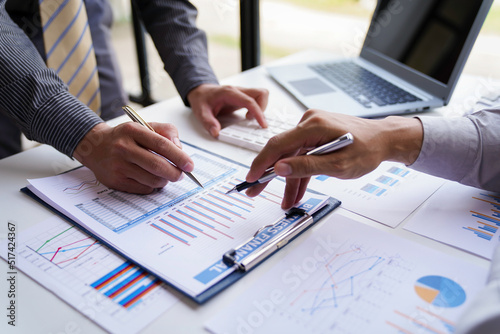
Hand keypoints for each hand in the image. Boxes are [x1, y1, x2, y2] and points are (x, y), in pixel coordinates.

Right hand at [73, 122, 193, 193]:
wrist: (95, 146)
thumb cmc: (126, 137)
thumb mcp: (145, 126)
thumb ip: (166, 132)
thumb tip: (179, 149)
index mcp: (133, 131)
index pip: (162, 145)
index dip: (179, 157)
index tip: (190, 165)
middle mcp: (123, 148)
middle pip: (157, 165)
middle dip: (175, 173)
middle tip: (181, 175)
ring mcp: (118, 166)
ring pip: (152, 180)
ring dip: (164, 181)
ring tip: (165, 176)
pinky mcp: (115, 181)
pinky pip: (143, 189)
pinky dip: (152, 186)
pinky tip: (150, 179)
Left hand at [187, 83, 268, 136]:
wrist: (200, 92)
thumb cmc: (201, 99)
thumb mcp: (200, 112)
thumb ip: (208, 122)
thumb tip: (216, 132)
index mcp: (229, 93)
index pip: (250, 101)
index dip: (258, 112)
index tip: (262, 124)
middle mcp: (238, 91)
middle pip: (261, 94)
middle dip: (262, 108)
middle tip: (253, 121)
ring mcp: (241, 94)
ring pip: (261, 96)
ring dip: (260, 109)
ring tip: (249, 119)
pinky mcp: (243, 98)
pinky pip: (257, 101)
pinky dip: (257, 109)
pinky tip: (248, 117)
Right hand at [245, 109, 422, 208]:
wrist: (384, 139)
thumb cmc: (367, 149)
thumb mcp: (338, 165)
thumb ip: (307, 166)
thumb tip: (280, 168)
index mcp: (313, 126)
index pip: (278, 145)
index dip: (262, 163)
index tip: (251, 178)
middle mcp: (309, 122)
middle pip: (281, 151)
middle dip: (269, 174)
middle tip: (254, 191)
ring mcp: (312, 128)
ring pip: (292, 157)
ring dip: (288, 180)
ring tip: (284, 202)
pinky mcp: (316, 135)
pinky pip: (302, 155)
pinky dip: (300, 173)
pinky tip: (295, 192)